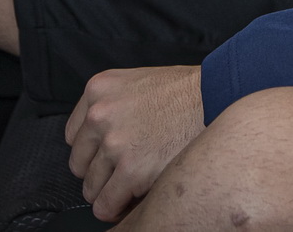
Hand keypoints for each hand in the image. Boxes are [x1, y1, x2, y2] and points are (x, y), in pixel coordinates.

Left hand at [65, 65, 203, 222]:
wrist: (217, 96)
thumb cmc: (185, 92)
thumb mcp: (137, 84)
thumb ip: (114, 106)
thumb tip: (101, 142)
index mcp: (98, 90)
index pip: (74, 135)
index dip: (93, 151)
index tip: (106, 158)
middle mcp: (100, 115)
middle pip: (80, 163)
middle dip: (100, 173)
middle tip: (122, 174)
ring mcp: (114, 144)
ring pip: (91, 188)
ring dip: (109, 192)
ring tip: (132, 187)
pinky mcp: (131, 171)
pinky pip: (106, 205)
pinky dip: (116, 209)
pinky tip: (131, 202)